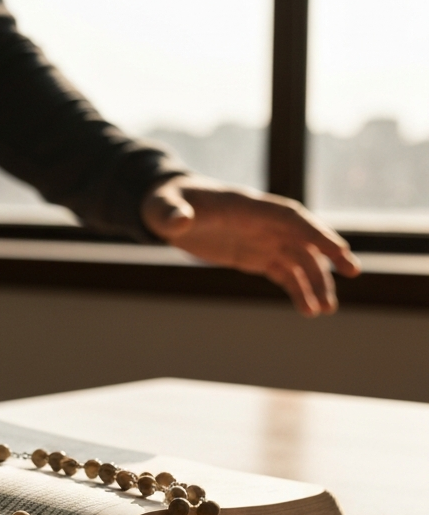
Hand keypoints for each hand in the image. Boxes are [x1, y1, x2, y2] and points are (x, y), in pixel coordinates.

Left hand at [142, 175, 361, 316]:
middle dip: (327, 254)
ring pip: (296, 260)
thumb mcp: (162, 208)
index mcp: (247, 207)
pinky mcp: (253, 255)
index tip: (338, 250)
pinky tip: (307, 310)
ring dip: (313, 282)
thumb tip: (178, 222)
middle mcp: (260, 222)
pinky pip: (282, 272)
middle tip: (353, 273)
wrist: (166, 207)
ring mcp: (260, 239)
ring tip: (323, 311)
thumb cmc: (165, 202)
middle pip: (302, 238)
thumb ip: (171, 215)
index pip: (290, 217)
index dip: (314, 232)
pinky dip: (296, 290)